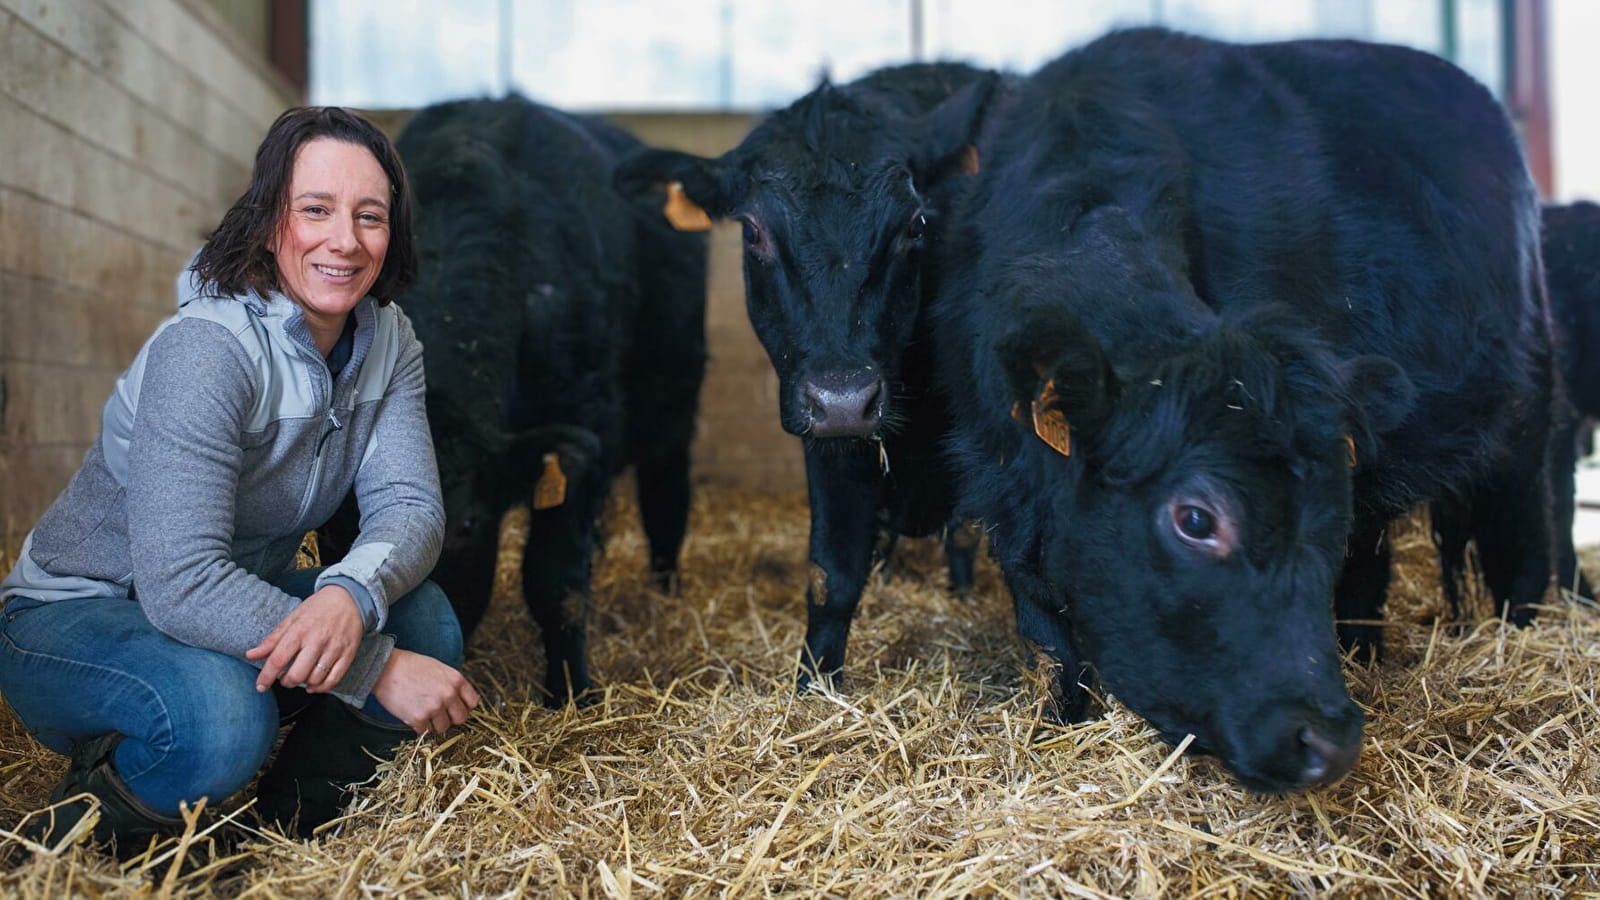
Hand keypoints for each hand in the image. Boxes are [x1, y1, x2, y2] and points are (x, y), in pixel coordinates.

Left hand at [246, 584, 365, 692]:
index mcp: (299, 630)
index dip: (266, 676)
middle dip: (286, 682)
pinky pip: (334, 679)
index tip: (260, 686)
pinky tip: (314, 685)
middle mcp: (317, 640)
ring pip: (315, 679)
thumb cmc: (317, 609)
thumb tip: (250, 655)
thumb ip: (272, 640)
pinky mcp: (348, 654)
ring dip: (303, 684)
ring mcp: (334, 648)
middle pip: (297, 674)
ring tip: (301, 677)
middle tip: (284, 679)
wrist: (349, 598)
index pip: (278, 659)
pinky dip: (321, 687)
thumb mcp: (292, 619)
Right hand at [370, 649, 479, 734]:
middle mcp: (448, 694)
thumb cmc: (410, 666)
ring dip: (434, 724)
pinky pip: (425, 732)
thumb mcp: (438, 668)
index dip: (463, 706)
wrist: (385, 668)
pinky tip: (412, 714)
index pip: (473, 702)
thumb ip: (451, 684)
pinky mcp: (419, 718)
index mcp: (456, 680)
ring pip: (443, 728)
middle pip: (461, 718)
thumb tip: (459, 700)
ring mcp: (434, 707)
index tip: (454, 707)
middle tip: (438, 713)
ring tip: (422, 712)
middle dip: (450, 717)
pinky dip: (418, 727)